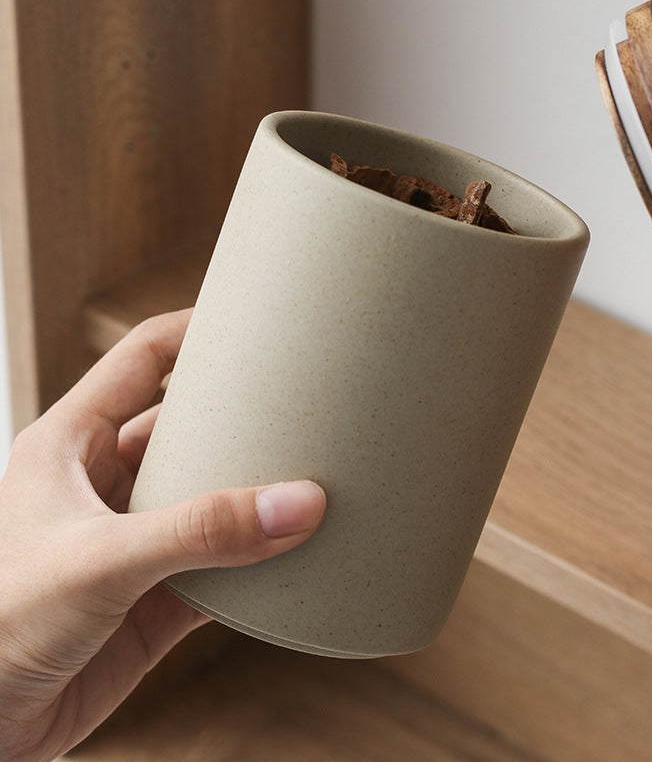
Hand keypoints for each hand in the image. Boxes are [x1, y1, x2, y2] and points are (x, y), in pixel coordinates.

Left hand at [0, 310, 325, 761]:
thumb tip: (299, 504)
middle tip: (304, 400)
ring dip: (257, 490)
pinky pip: (225, 564)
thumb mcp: (97, 562)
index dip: (197, 330)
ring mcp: (136, 539)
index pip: (142, 357)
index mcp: (72, 444)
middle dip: (242, 415)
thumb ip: (200, 532)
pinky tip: (298, 550)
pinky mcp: (158, 596)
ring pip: (211, 496)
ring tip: (315, 470)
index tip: (256, 319)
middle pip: (189, 426)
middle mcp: (106, 483)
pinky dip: (262, 559)